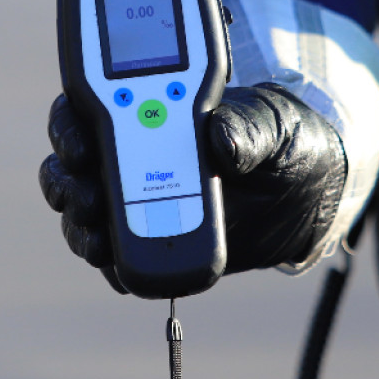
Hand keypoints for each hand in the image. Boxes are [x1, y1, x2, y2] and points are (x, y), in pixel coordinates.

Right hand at [38, 83, 346, 291]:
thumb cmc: (282, 138)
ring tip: (99, 241)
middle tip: (89, 200)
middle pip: (74, 166)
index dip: (70, 125)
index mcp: (153, 111)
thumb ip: (246, 127)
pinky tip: (121, 271)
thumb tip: (219, 141)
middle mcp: (135, 155)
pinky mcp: (157, 241)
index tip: (81, 147)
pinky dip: (113, 265)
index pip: (91, 108)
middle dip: (69, 183)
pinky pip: (119, 257)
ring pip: (87, 214)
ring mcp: (141, 202)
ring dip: (81, 228)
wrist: (309, 189)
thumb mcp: (272, 122)